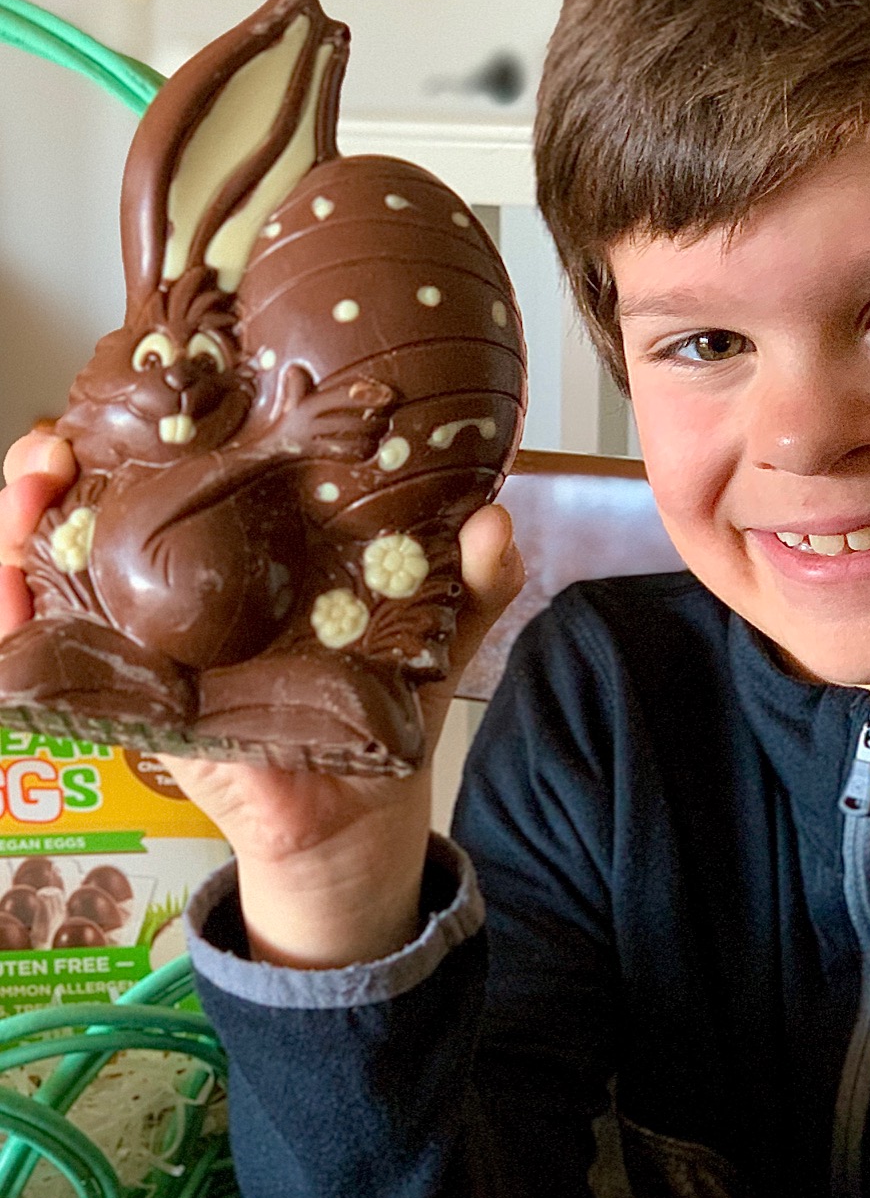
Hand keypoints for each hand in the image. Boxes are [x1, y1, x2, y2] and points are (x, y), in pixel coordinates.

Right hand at [0, 428, 523, 968]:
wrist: (361, 813)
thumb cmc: (384, 705)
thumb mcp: (436, 627)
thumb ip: (473, 578)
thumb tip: (493, 521)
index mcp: (248, 545)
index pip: (174, 463)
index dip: (139, 418)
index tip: (132, 384)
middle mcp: (179, 580)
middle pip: (91, 502)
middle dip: (52, 463)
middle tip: (55, 447)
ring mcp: (144, 637)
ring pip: (52, 565)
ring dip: (16, 525)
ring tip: (24, 498)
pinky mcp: (128, 700)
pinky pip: (49, 657)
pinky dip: (16, 621)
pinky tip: (7, 595)